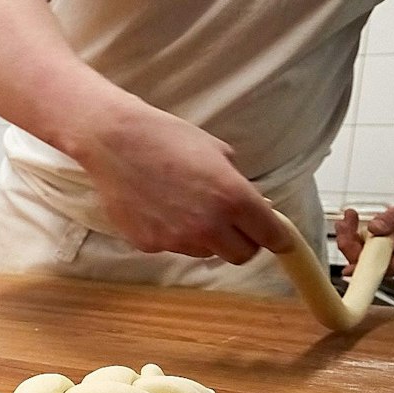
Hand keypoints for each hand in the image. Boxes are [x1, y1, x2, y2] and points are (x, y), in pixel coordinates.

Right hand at [64, 101, 287, 263]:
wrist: (114, 141)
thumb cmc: (167, 136)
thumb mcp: (217, 151)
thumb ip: (239, 184)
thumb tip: (254, 205)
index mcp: (233, 197)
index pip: (270, 235)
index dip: (278, 238)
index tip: (280, 239)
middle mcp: (209, 225)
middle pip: (243, 255)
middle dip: (244, 242)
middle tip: (235, 226)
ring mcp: (177, 239)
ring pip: (207, 252)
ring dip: (207, 238)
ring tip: (187, 208)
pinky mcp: (150, 245)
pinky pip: (174, 247)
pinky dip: (174, 234)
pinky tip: (160, 209)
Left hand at [338, 178, 393, 273]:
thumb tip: (375, 228)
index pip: (392, 267)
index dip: (369, 269)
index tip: (349, 267)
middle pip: (373, 264)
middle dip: (353, 247)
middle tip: (346, 224)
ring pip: (366, 256)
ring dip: (351, 238)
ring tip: (349, 216)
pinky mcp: (389, 245)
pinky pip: (367, 245)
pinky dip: (356, 233)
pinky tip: (352, 218)